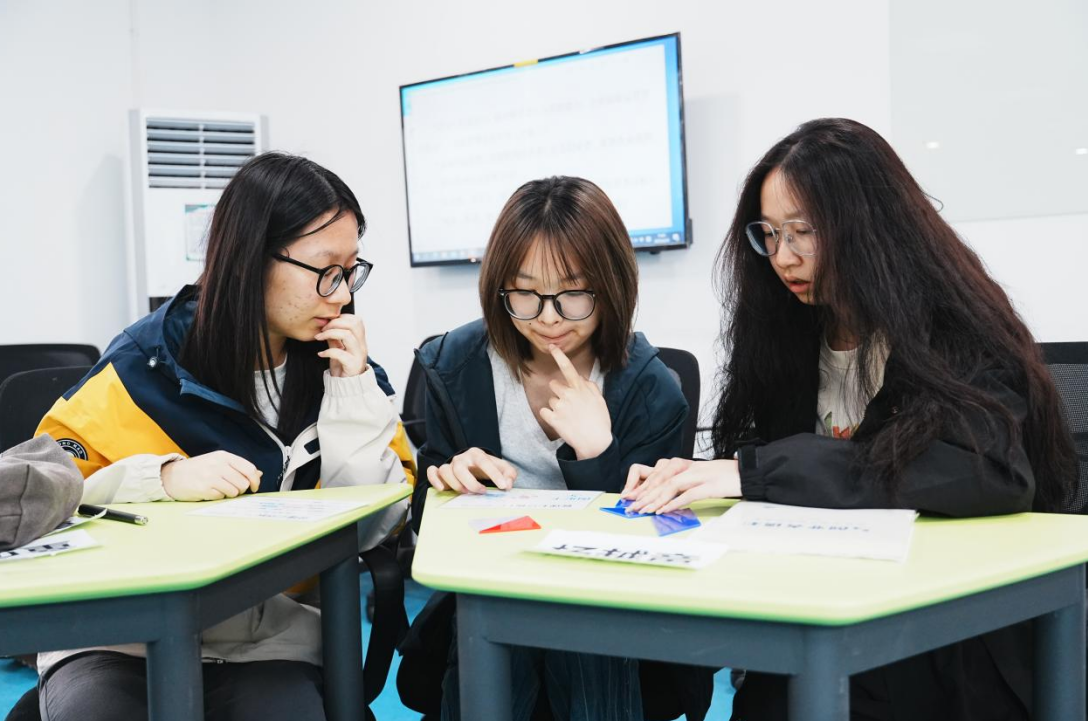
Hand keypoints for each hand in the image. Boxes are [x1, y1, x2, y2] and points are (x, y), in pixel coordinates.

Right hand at [161, 451, 261, 500]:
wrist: (171, 476)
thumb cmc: (198, 469)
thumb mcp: (218, 462)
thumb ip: (238, 467)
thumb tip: (259, 474)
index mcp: (224, 456)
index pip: (249, 468)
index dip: (255, 480)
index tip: (254, 487)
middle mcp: (218, 465)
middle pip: (244, 482)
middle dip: (240, 489)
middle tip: (231, 488)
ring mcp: (211, 476)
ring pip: (235, 492)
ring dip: (229, 494)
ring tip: (219, 489)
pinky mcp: (204, 489)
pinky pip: (222, 497)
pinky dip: (218, 497)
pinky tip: (210, 491)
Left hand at [315, 314, 367, 376]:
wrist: (347, 387)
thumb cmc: (342, 367)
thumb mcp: (338, 348)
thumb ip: (334, 337)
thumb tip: (325, 325)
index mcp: (360, 340)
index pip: (356, 320)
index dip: (341, 318)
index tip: (328, 324)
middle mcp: (362, 346)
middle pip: (353, 324)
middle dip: (334, 323)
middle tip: (322, 330)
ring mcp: (358, 355)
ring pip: (347, 335)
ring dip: (329, 333)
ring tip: (319, 338)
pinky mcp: (352, 365)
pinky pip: (340, 353)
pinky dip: (328, 351)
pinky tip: (321, 354)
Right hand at [426, 448, 517, 493]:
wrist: (475, 468)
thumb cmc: (489, 469)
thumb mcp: (503, 470)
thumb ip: (509, 475)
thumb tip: (507, 484)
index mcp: (477, 454)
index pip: (484, 461)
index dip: (494, 474)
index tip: (503, 486)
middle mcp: (461, 458)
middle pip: (460, 468)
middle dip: (471, 482)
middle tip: (482, 492)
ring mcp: (450, 465)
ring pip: (446, 471)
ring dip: (455, 484)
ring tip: (466, 492)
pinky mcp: (440, 473)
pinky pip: (432, 472)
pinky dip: (434, 480)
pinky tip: (442, 489)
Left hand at [538, 345, 611, 459]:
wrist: (595, 443)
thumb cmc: (600, 421)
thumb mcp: (600, 400)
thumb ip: (590, 387)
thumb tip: (582, 379)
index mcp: (580, 388)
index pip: (568, 367)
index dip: (559, 356)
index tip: (552, 347)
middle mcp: (568, 394)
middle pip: (554, 385)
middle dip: (558, 392)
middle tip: (568, 404)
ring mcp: (560, 406)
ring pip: (550, 400)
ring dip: (556, 407)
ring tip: (568, 417)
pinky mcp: (553, 418)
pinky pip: (544, 412)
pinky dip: (549, 417)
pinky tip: (561, 423)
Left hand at [621, 458, 741, 513]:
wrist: (748, 473)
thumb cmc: (726, 477)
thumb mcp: (702, 476)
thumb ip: (686, 483)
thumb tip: (670, 496)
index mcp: (686, 465)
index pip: (660, 475)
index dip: (644, 487)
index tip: (632, 498)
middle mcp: (690, 468)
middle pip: (661, 480)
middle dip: (644, 495)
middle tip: (632, 508)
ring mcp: (700, 476)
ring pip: (670, 486)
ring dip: (655, 500)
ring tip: (643, 511)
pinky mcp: (710, 486)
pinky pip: (688, 494)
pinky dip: (674, 503)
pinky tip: (663, 511)